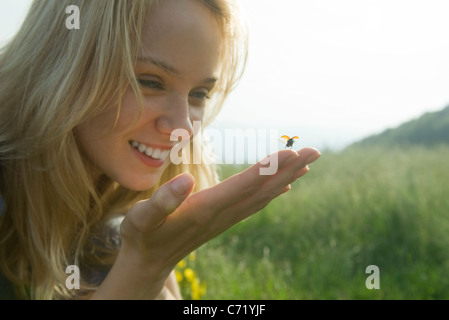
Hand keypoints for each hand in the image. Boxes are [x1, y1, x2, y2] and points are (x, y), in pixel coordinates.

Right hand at [93, 147, 319, 298]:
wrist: (148, 263)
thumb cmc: (142, 237)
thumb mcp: (141, 219)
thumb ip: (162, 201)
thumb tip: (185, 180)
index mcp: (204, 209)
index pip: (243, 186)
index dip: (267, 168)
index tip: (291, 152)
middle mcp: (221, 215)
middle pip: (262, 189)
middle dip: (288, 169)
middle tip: (315, 151)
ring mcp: (225, 219)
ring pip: (262, 197)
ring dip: (285, 179)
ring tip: (307, 164)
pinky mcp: (222, 221)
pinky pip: (254, 205)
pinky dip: (272, 193)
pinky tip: (284, 188)